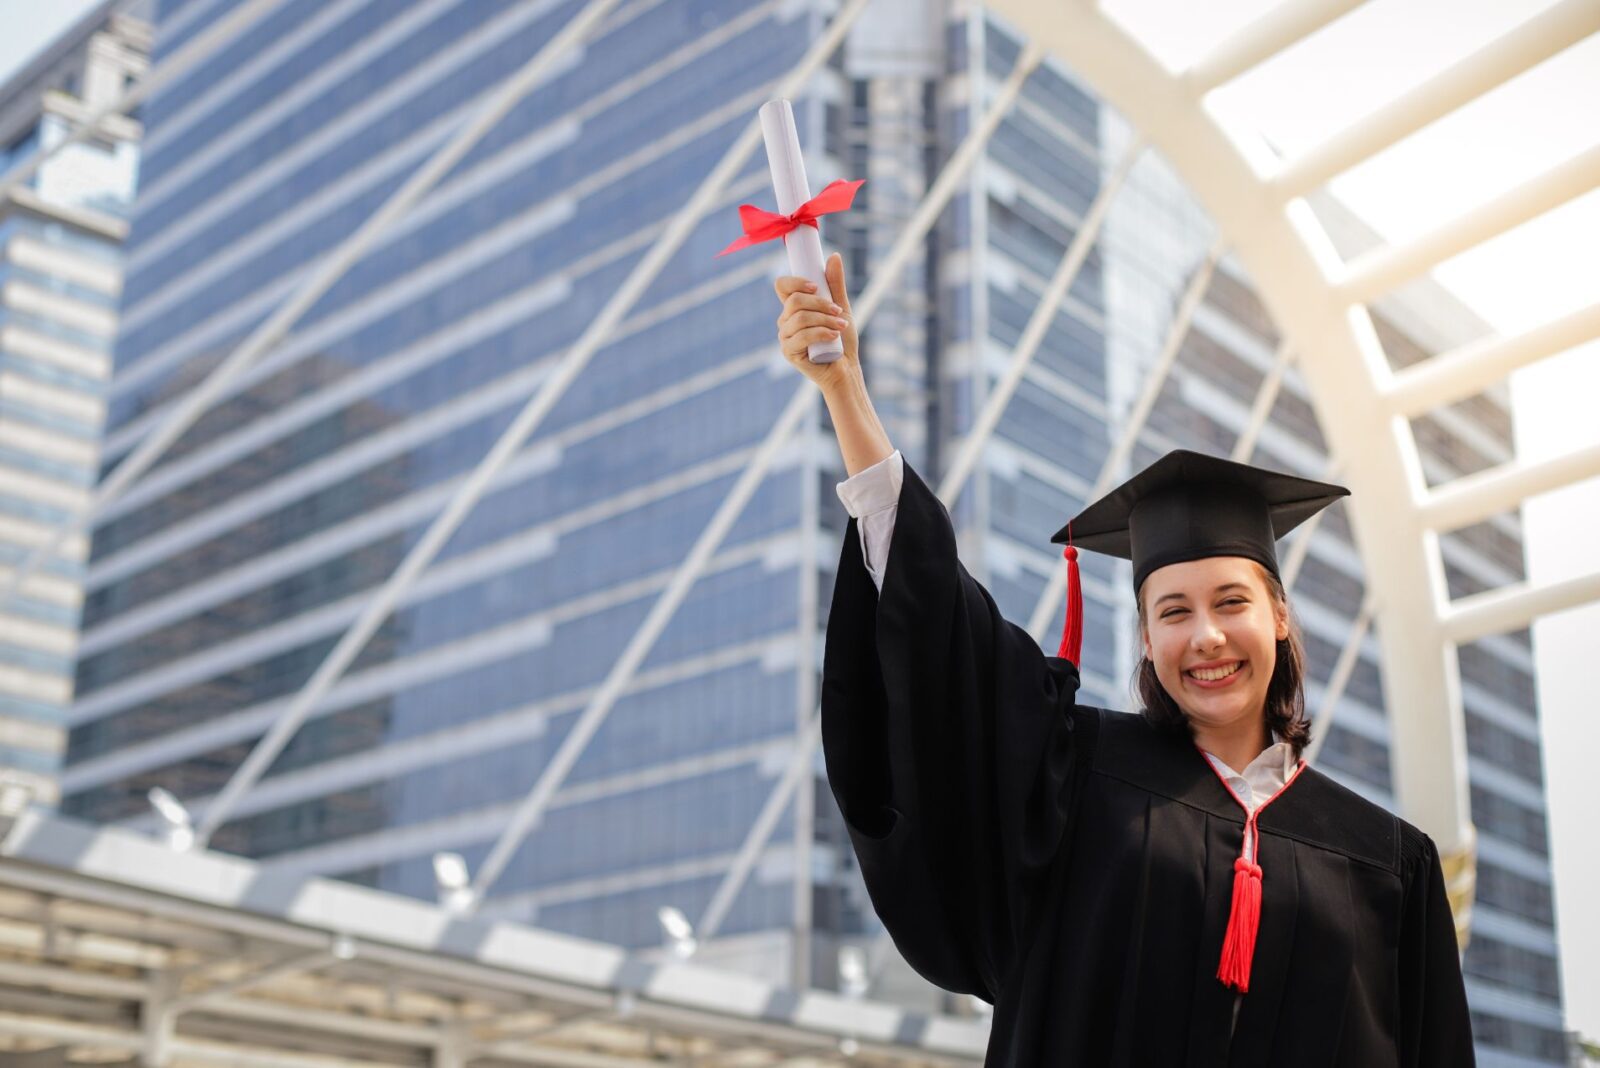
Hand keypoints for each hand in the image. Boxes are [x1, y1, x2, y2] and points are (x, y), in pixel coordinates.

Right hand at [774, 252, 858, 394]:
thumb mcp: (841, 308)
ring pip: (800, 318)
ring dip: (824, 320)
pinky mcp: (789, 353)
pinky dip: (820, 333)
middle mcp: (785, 321)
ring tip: (841, 326)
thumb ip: (835, 284)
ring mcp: (785, 337)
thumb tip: (834, 255)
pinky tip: (833, 335)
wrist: (846, 368)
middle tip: (838, 311)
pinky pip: (801, 336)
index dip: (796, 281)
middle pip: (794, 301)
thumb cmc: (842, 340)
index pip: (782, 286)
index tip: (816, 286)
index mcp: (793, 308)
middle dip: (820, 303)